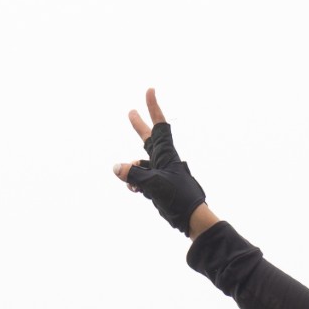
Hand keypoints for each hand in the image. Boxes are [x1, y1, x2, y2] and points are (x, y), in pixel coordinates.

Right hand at [113, 88, 216, 237]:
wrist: (191, 218)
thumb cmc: (178, 197)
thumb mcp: (152, 184)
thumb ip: (133, 174)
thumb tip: (117, 167)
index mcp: (166, 154)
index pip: (159, 125)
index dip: (153, 107)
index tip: (150, 90)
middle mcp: (163, 160)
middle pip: (147, 139)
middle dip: (138, 126)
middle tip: (130, 112)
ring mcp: (160, 173)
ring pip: (139, 165)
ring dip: (131, 172)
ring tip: (134, 186)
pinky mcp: (158, 186)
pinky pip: (140, 179)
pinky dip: (134, 183)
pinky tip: (134, 190)